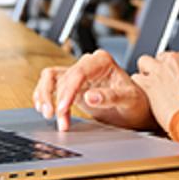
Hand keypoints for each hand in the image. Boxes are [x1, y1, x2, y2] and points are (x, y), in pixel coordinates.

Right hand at [32, 49, 153, 131]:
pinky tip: (42, 107)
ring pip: (51, 78)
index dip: (68, 91)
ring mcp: (79, 74)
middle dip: (57, 99)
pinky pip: (51, 84)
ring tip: (48, 115)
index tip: (63, 108)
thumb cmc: (136, 102)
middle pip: (62, 77)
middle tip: (57, 118)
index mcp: (103, 61)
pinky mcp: (72, 86)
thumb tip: (89, 96)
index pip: (78, 73)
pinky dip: (44, 95)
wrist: (136, 110)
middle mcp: (89, 64)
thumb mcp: (129, 100)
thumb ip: (110, 97)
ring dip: (45, 96)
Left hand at [131, 48, 178, 136]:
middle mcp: (174, 59)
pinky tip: (144, 94)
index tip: (177, 75)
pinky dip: (139, 85)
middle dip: (161, 68)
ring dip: (146, 72)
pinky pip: (136, 78)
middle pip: (161, 57)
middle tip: (164, 83)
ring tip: (151, 85)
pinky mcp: (148, 83)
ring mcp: (159, 70)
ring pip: (144, 61)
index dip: (176, 66)